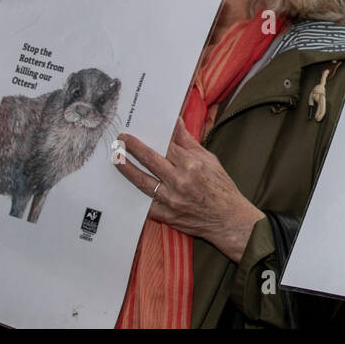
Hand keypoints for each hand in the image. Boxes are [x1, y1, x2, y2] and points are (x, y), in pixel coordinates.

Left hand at [116, 117, 263, 263]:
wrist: (227, 219)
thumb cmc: (221, 188)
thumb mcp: (209, 160)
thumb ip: (188, 143)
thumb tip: (176, 124)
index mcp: (192, 165)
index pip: (166, 146)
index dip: (151, 137)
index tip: (140, 131)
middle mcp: (180, 182)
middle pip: (150, 160)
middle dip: (133, 148)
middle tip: (121, 140)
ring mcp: (171, 200)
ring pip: (142, 182)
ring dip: (127, 169)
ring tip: (117, 159)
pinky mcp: (166, 216)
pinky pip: (146, 204)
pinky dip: (136, 194)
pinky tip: (124, 187)